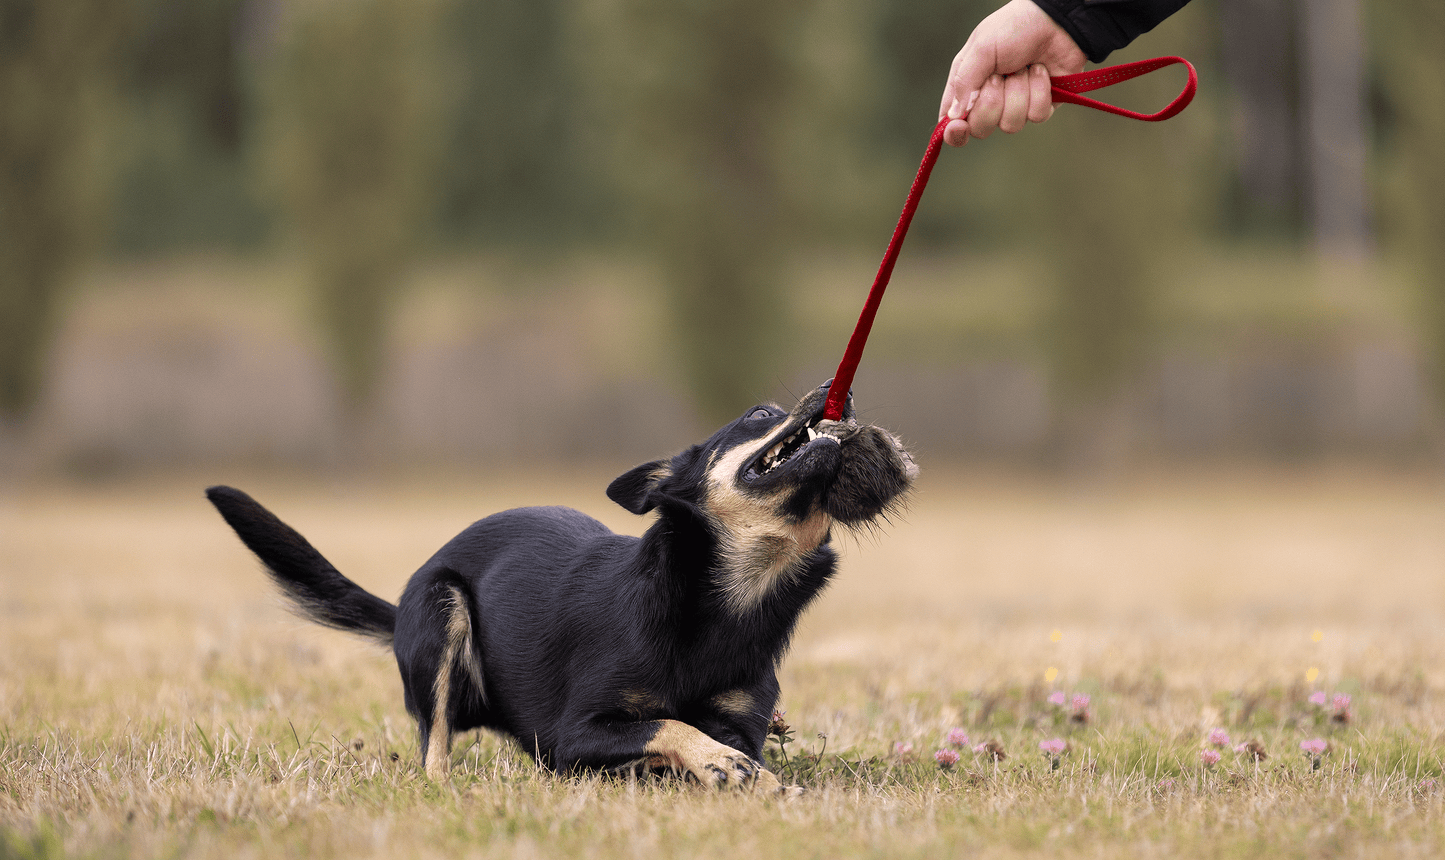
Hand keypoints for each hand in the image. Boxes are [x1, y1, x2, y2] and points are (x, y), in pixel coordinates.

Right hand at [937, 0, 1087, 146]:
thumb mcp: (981, 48)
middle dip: (991, 103)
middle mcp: (989, 100)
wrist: (1055, 21)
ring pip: (1010, 124)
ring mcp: (1015, 105)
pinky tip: (1040, 71)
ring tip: (1023, 67)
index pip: (952, 122)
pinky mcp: (1040, 105)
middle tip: (998, 77)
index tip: (959, 127)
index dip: (954, 132)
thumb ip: (964, 82)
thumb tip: (953, 116)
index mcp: (967, 86)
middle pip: (981, 129)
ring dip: (1018, 92)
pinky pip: (1036, 116)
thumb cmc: (1013, 28)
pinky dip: (1039, 91)